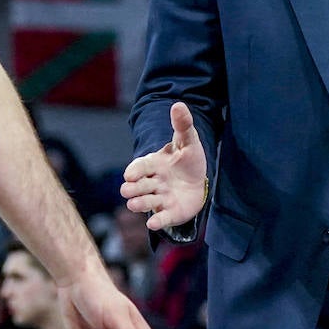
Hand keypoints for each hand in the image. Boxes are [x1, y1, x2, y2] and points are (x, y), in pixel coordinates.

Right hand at [120, 101, 207, 231]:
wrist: (200, 181)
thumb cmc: (188, 160)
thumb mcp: (188, 141)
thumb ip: (182, 125)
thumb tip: (178, 104)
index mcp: (153, 165)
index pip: (139, 167)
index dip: (134, 171)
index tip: (129, 174)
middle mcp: (153, 183)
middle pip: (137, 187)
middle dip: (132, 189)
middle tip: (128, 189)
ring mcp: (160, 199)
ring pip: (145, 203)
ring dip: (139, 204)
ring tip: (134, 204)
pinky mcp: (170, 213)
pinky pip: (162, 218)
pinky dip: (157, 222)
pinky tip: (152, 224)